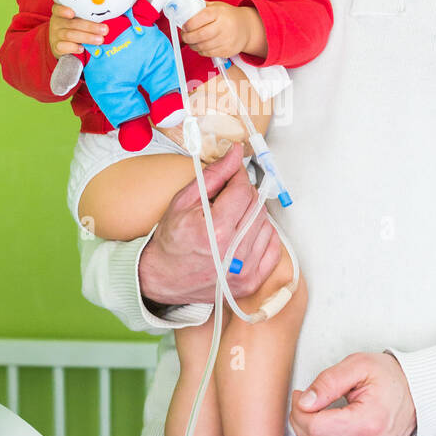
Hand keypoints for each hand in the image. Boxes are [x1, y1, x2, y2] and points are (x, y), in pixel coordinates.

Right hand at [49, 3, 107, 59]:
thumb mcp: (78, 20)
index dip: (64, 10)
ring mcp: (55, 35)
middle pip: (72, 23)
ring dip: (87, 37)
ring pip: (70, 35)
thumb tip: (104, 22)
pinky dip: (74, 47)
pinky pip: (63, 47)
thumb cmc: (74, 28)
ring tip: (100, 39)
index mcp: (61, 12)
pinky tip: (82, 48)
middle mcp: (57, 22)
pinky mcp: (56, 46)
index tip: (72, 13)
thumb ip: (87, 18)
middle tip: (104, 29)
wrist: (62, 44)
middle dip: (90, 26)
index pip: (58, 8)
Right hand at [138, 142, 281, 304]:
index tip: (233, 175)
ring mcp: (244, 270)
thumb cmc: (171, 241)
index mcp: (216, 230)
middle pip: (257, 206)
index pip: (243, 190)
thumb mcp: (184, 201)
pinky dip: (263, 237)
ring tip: (234, 219)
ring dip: (254, 217)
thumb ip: (214, 175)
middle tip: (229, 198)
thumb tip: (235, 153)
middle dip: (245, 196)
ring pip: (267, 226)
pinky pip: (273, 249)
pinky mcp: (250, 282)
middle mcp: (233, 253)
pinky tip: (246, 235)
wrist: (162, 277)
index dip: (239, 177)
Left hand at [176, 0, 258, 58]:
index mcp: (219, 12)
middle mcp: (224, 26)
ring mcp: (226, 40)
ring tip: (191, 40)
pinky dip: (201, 50)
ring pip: (203, 46)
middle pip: (200, 35)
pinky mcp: (227, 51)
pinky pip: (208, 53)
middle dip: (187, 37)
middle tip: (184, 35)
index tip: (184, 26)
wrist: (247, 28)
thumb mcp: (214, 6)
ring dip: (192, 45)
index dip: (189, 24)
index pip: (201, 18)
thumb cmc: (227, 16)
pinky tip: (200, 45)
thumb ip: (197, 0)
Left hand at [289, 352, 416, 435]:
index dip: (299, 411)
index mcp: (370, 421)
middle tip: (305, 403)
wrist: (419, 395)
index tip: (301, 396)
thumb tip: (305, 401)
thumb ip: (328, 382)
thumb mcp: (358, 365)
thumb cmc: (390, 379)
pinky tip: (328, 428)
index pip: (316, 428)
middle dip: (300, 422)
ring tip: (315, 414)